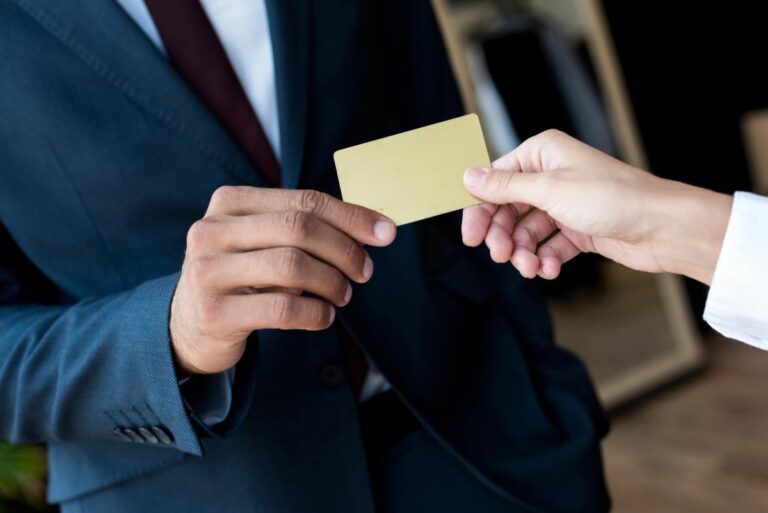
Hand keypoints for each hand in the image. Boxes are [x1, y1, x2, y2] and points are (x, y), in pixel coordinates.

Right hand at [171, 186, 395, 374]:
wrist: (188, 325)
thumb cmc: (242, 277)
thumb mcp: (262, 242)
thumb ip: (305, 228)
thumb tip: (375, 227)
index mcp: (230, 202)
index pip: (304, 201)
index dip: (351, 216)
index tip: (386, 233)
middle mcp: (212, 230)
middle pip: (299, 228)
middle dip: (345, 250)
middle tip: (364, 271)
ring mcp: (208, 271)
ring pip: (292, 266)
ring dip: (332, 282)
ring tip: (343, 294)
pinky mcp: (214, 312)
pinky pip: (282, 308)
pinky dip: (315, 312)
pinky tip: (323, 316)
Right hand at [461, 130, 732, 284]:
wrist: (662, 227)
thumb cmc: (612, 198)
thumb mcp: (550, 190)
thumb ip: (505, 186)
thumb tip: (469, 176)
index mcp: (542, 154)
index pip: (495, 180)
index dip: (480, 209)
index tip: (471, 236)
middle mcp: (551, 176)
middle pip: (507, 209)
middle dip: (503, 236)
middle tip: (500, 256)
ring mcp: (564, 204)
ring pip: (526, 232)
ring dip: (523, 253)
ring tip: (530, 268)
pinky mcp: (577, 229)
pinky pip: (548, 246)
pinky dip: (545, 260)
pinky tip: (550, 270)